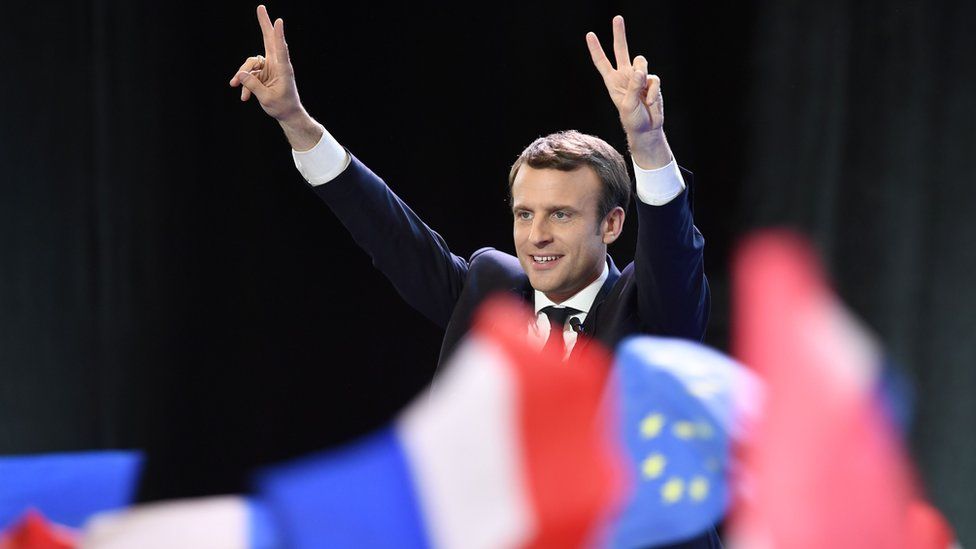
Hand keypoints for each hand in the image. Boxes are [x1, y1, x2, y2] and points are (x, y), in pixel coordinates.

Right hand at [229, 5, 302, 123]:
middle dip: (264, 24)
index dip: (279, 35)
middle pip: (269, 40)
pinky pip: (249, 74)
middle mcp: (277, 64)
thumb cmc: (282, 106)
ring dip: (242, 75)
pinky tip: (245, 97)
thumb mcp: (266, 98)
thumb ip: (253, 85)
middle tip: (260, 7)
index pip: (281, 49)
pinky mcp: (262, 72)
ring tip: (235, 87)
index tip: (279, 21)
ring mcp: (269, 67)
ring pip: (250, 63)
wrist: (287, 114)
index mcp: (284, 69)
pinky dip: (245, 85)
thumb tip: (240, 75)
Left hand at [586, 16, 670, 167]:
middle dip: (620, 34)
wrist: (648, 128)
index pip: (602, 62)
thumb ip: (633, 87)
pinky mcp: (652, 82)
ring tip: (642, 94)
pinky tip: (650, 101)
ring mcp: (639, 77)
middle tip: (617, 18)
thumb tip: (640, 70)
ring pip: (641, 62)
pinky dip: (653, 91)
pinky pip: (654, 78)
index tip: (590, 35)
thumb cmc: (633, 119)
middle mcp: (625, 76)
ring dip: (642, 75)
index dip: (596, 49)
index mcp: (612, 81)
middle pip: (621, 50)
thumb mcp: (627, 105)